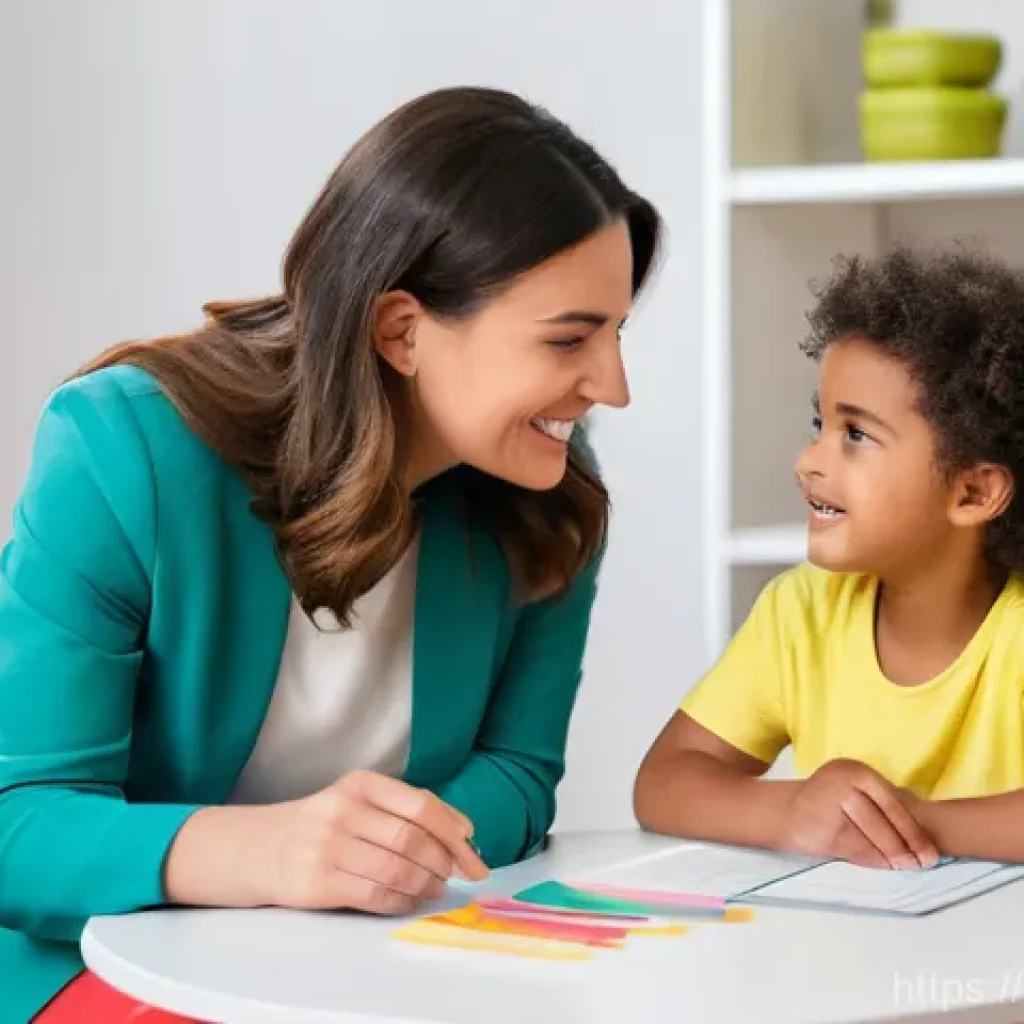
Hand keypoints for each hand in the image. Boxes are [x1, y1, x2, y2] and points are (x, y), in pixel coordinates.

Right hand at [255, 770, 489, 913]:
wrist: (256, 847)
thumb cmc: (321, 824)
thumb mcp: (357, 801)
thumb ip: (404, 809)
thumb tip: (462, 833)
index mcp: (362, 784)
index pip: (421, 806)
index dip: (453, 832)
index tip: (473, 852)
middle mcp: (345, 810)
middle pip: (413, 840)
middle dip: (444, 863)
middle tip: (454, 876)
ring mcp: (329, 847)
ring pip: (398, 870)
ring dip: (426, 885)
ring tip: (434, 889)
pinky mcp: (318, 883)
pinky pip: (376, 896)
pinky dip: (402, 902)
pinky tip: (408, 900)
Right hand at [779, 759, 939, 869]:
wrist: (783, 812)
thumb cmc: (827, 803)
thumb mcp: (853, 789)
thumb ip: (880, 800)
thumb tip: (923, 821)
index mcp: (856, 770)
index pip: (892, 801)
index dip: (913, 828)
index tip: (930, 848)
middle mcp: (843, 782)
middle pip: (883, 819)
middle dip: (906, 844)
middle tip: (925, 863)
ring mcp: (830, 804)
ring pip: (871, 836)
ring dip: (892, 855)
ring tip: (908, 867)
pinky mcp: (823, 829)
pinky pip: (856, 849)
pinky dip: (874, 860)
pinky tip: (885, 866)